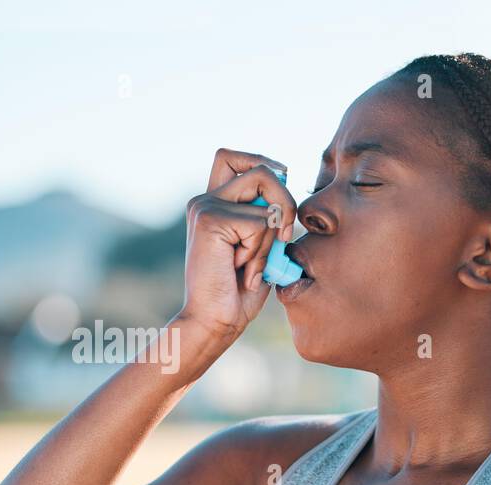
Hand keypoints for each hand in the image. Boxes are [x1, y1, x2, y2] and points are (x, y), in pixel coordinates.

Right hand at [177, 148, 296, 343]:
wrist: (215, 321)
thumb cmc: (238, 292)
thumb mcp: (261, 247)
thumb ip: (267, 218)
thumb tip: (285, 193)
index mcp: (214, 204)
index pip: (234, 158)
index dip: (263, 164)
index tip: (278, 196)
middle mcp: (205, 200)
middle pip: (261, 169)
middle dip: (285, 200)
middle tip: (283, 234)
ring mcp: (205, 207)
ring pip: (266, 195)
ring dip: (271, 235)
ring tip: (252, 264)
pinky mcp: (210, 219)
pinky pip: (260, 223)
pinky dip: (261, 251)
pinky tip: (243, 270)